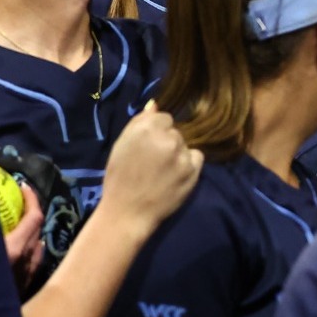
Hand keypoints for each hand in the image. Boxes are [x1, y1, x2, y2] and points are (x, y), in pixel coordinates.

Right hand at [3, 182, 45, 289]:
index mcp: (12, 251)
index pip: (34, 218)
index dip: (32, 199)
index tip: (23, 186)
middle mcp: (24, 264)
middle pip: (37, 232)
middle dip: (31, 214)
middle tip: (18, 204)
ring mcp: (24, 279)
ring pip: (36, 250)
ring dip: (31, 235)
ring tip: (18, 225)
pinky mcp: (20, 292)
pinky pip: (30, 266)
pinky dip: (28, 253)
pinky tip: (18, 252)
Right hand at [98, 103, 203, 229]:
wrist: (127, 212)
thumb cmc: (119, 178)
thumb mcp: (121, 145)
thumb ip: (139, 122)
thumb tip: (155, 105)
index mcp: (146, 128)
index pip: (163, 118)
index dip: (155, 132)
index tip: (147, 147)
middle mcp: (167, 138)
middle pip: (175, 131)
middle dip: (166, 141)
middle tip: (153, 161)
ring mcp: (182, 154)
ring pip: (185, 144)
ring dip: (178, 153)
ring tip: (163, 171)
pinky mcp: (194, 170)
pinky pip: (197, 157)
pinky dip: (189, 164)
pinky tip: (175, 176)